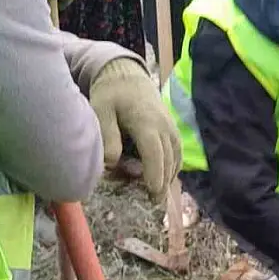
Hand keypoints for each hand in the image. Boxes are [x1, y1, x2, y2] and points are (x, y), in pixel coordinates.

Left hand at [89, 58, 182, 201]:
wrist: (127, 76)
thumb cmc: (111, 94)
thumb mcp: (101, 111)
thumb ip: (107, 136)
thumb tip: (112, 163)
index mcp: (147, 122)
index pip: (155, 153)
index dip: (155, 174)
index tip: (153, 192)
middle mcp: (164, 126)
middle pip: (168, 159)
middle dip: (163, 182)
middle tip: (154, 203)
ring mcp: (171, 127)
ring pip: (176, 157)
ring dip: (169, 176)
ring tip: (158, 195)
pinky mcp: (172, 129)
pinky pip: (177, 152)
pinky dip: (173, 167)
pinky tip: (164, 179)